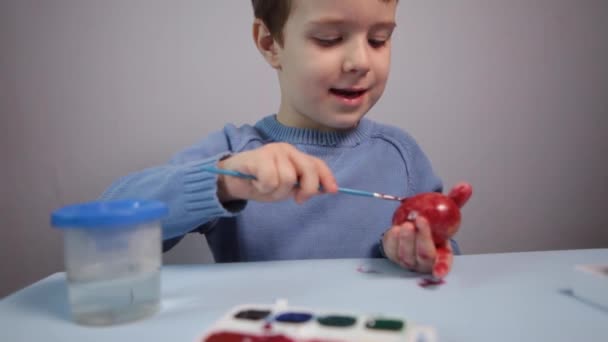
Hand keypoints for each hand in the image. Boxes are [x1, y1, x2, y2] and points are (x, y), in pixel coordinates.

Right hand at [217, 143, 337, 203]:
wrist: (230, 179)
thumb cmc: (259, 183)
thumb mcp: (285, 187)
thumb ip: (302, 186)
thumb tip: (326, 190)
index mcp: (295, 156)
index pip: (317, 164)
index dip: (327, 178)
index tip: (333, 191)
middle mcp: (286, 149)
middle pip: (308, 170)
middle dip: (307, 189)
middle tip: (297, 199)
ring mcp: (272, 151)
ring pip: (287, 179)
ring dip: (276, 191)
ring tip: (265, 187)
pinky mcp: (258, 157)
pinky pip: (271, 179)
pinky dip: (264, 188)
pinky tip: (257, 183)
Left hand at [382, 182, 471, 277]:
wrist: (409, 223)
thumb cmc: (432, 222)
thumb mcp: (444, 210)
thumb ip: (455, 199)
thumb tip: (465, 186)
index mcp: (442, 252)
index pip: (444, 263)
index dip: (442, 268)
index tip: (439, 272)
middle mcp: (425, 261)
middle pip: (425, 256)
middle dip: (423, 239)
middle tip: (419, 220)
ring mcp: (408, 261)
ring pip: (406, 256)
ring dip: (406, 239)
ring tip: (406, 224)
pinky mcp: (393, 256)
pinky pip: (392, 251)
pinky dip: (393, 240)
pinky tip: (395, 228)